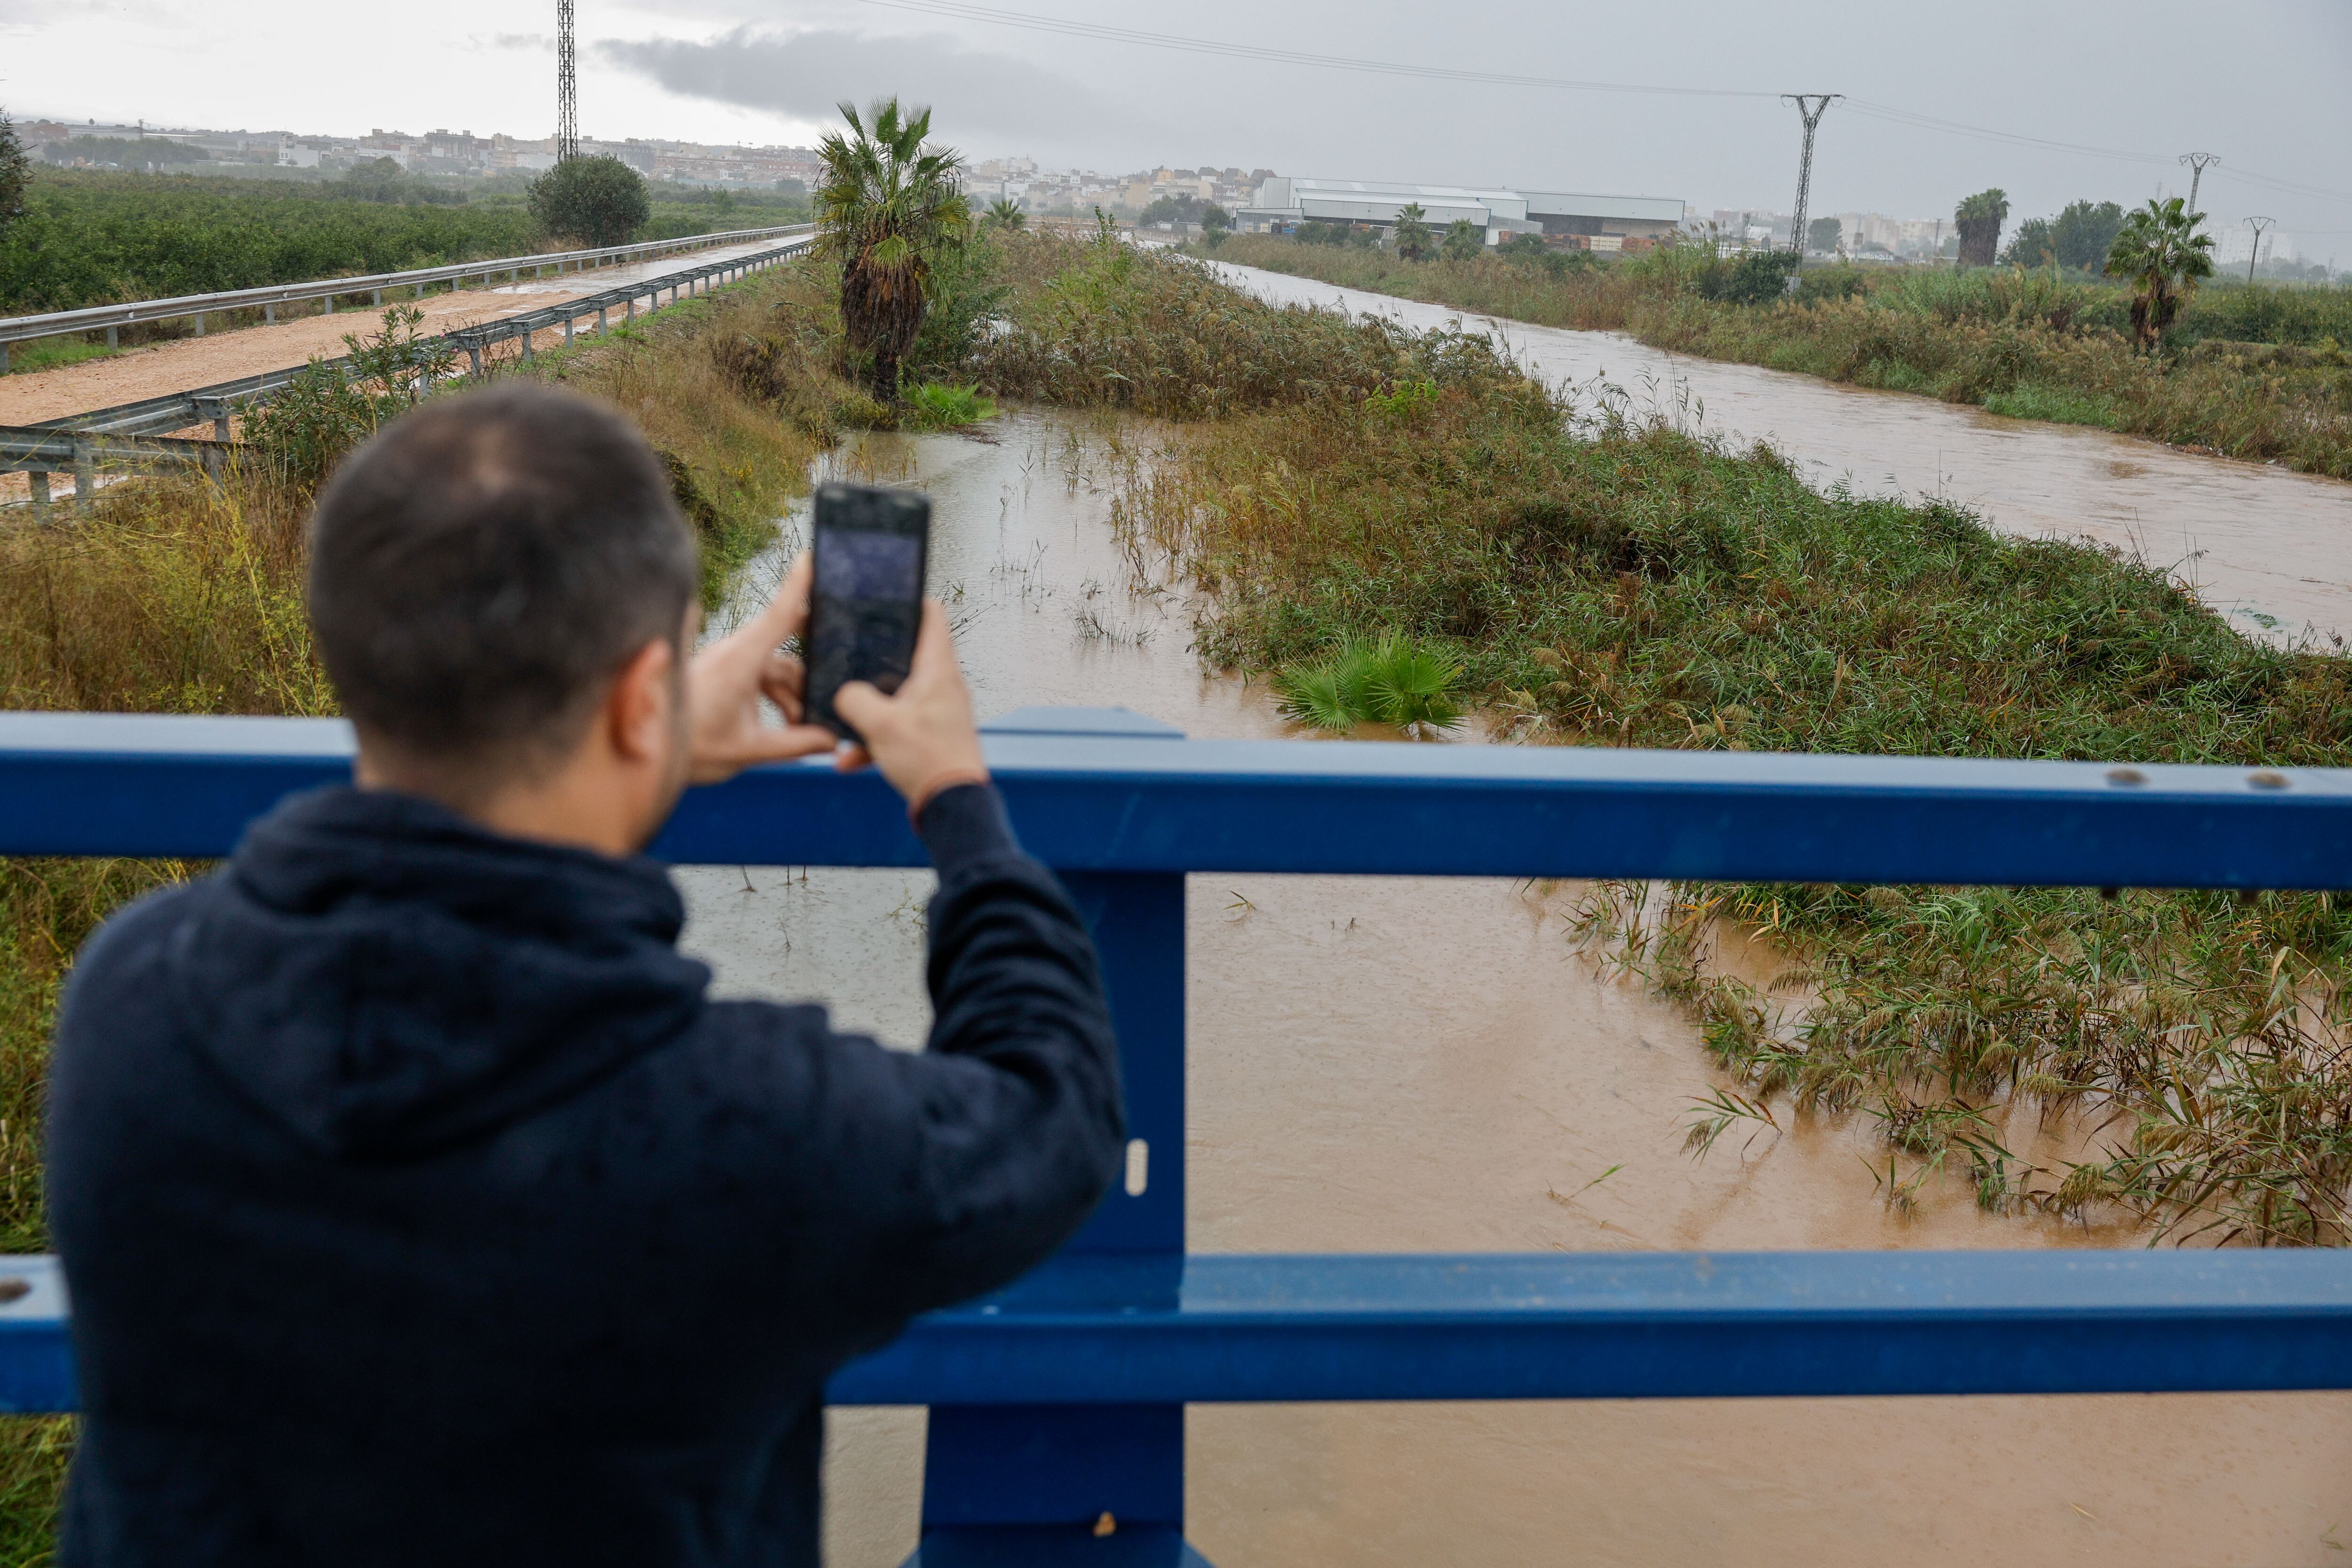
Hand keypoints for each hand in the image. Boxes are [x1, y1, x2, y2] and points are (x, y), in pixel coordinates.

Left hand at [684, 553, 838, 784]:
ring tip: (795, 732)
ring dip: (791, 699)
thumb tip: (833, 740)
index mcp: (740, 662)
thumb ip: (795, 744)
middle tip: (821, 713)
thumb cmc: (692, 746)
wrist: (647, 751)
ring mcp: (731, 662)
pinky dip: (776, 698)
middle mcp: (736, 653)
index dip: (798, 585)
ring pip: (778, 671)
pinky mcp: (727, 672)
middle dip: (806, 687)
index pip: (778, 615)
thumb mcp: (748, 750)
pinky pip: (763, 677)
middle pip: (788, 658)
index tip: (810, 555)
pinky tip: (784, 727)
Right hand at [834, 600, 988, 817]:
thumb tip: (845, 693)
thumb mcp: (880, 724)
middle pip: (907, 656)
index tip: (886, 595)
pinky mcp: (932, 736)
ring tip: (842, 724)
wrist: (953, 807)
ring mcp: (938, 711)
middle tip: (848, 653)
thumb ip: (855, 699)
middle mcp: (942, 686)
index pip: (933, 617)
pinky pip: (898, 729)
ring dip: (869, 711)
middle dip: (874, 659)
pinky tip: (851, 760)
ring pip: (897, 697)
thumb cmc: (928, 760)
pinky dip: (876, 741)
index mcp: (938, 670)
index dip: (911, 600)